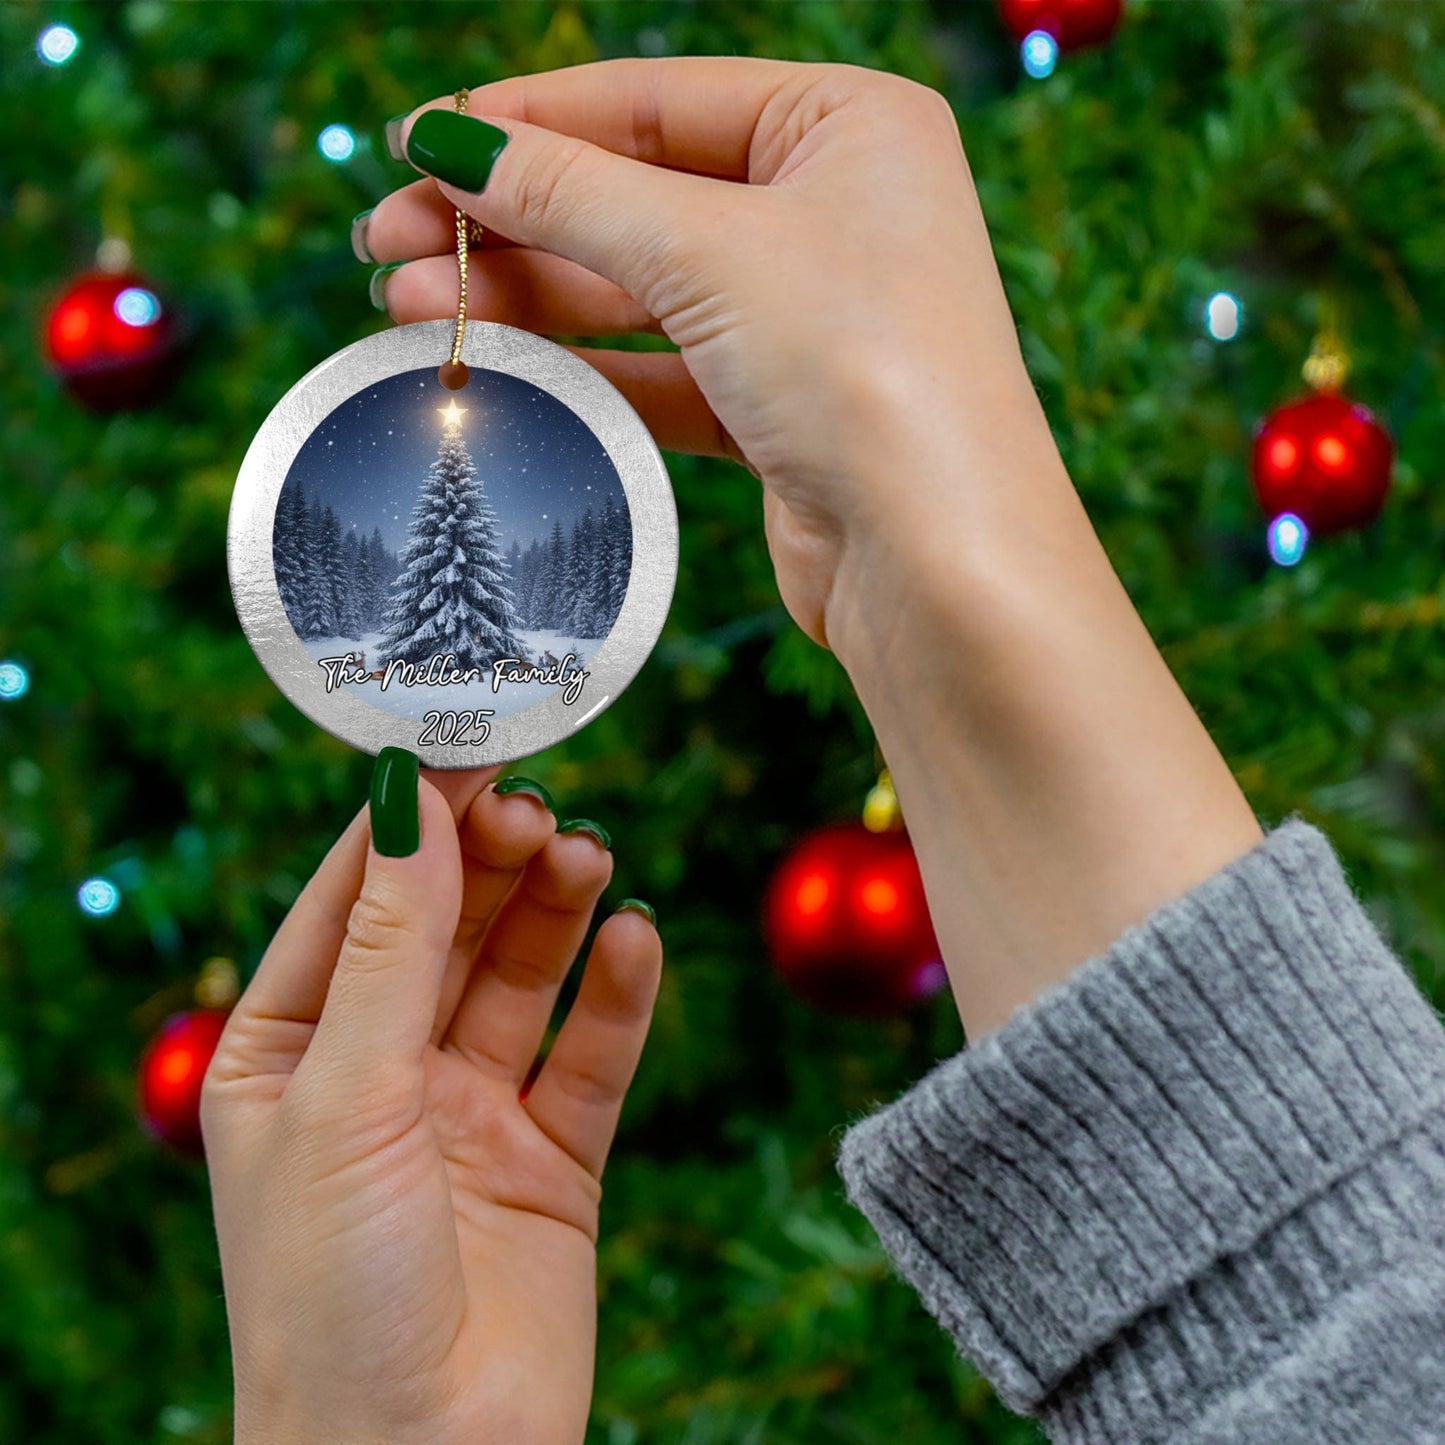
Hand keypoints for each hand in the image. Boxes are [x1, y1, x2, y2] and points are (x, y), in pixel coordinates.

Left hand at [202, 765, 661, 1444]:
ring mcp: (469, 1113)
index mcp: (290, 1052)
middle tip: (540, 808)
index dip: (409, 824)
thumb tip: (409, 802)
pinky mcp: (552, 1158)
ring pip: (522, 978)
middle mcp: (380, 1072)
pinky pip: (591, 1055)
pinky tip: (635, 940)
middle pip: (447, 928)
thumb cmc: (331, 1294)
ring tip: (589, 857)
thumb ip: (391, 947)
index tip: (466, 748)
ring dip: (555, 912)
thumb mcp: (346, 1095)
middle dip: (490, 863)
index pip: (353, 902)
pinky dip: (617, 995)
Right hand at [361, 56, 1057, 661]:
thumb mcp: (707, 251)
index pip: (656, 100)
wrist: (938, 561)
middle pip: (637, 195)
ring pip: (640, 288)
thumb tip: (451, 142)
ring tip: (406, 304)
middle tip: (386, 240)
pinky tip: (493, 363)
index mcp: (848, 125)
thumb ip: (572, 193)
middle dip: (509, 218)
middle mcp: (835, 210)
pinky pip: (661, 369)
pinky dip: (580, 367)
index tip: (417, 142)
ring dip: (526, 296)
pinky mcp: (782, 409)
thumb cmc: (863, 369)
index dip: (528, 120)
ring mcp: (809, 315)